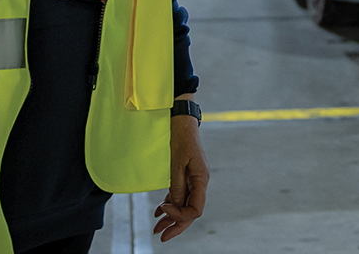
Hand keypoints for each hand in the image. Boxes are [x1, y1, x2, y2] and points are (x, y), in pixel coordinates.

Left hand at [151, 107, 208, 241]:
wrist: (181, 120)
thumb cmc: (181, 137)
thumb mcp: (177, 162)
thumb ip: (177, 186)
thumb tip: (174, 206)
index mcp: (201, 179)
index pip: (195, 209)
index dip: (180, 215)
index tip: (164, 209)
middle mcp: (200, 182)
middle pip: (191, 211)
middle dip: (176, 225)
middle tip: (162, 236)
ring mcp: (193, 179)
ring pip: (184, 205)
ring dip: (171, 218)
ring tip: (157, 229)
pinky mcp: (186, 176)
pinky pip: (179, 196)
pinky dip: (170, 205)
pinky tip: (159, 212)